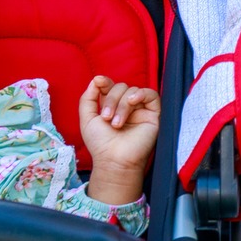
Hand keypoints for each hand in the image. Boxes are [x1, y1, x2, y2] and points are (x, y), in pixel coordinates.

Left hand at [79, 76, 159, 204]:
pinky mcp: (153, 114)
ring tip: (117, 123)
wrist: (114, 160)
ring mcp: (140, 110)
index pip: (110, 86)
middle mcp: (126, 106)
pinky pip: (151, 95)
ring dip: (122, 105)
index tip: (99, 82)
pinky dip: (141, 94)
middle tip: (106, 118)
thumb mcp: (87, 119)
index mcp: (112, 106)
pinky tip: (133, 102)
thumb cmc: (100, 144)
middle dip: (111, 99)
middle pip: (121, 87)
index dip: (105, 82)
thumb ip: (88, 98)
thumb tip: (96, 79)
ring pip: (133, 91)